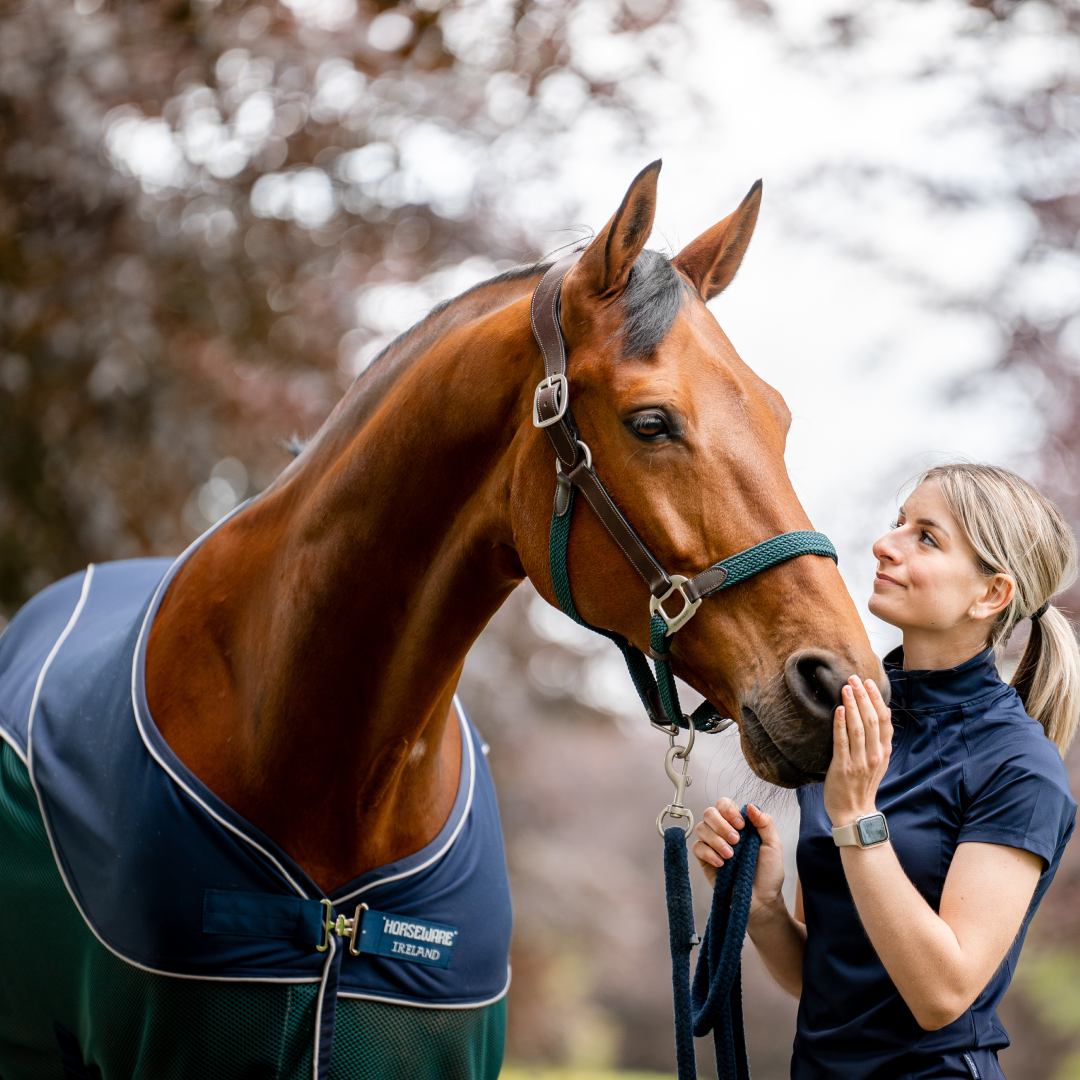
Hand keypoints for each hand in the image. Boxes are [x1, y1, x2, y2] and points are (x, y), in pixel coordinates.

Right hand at [693, 799, 784, 921]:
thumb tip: (750, 806)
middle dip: (721, 825)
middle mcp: (723, 832)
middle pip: (709, 813)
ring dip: (716, 840)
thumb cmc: (769, 875)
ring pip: (701, 828)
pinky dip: (708, 853)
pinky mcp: (705, 861)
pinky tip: (721, 863)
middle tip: (736, 841)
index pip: (724, 804)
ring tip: (731, 855)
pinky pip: (696, 848)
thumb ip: (765, 823)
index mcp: (739, 825)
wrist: (762, 901)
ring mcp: (712, 845)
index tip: (741, 825)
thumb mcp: (773, 846)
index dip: (729, 811)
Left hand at [824, 675, 892, 827]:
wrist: (854, 813)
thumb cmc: (861, 786)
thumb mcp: (877, 763)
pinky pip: (842, 741)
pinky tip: (839, 709)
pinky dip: (841, 723)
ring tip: (846, 688)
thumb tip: (877, 714)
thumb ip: (877, 742)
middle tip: (854, 678)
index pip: (883, 720)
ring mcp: (860, 761)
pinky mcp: (843, 767)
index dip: (877, 699)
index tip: (868, 683)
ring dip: (852, 705)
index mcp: (884, 752)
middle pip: (871, 719)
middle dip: (863, 696)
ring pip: (858, 727)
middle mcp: (875, 755)